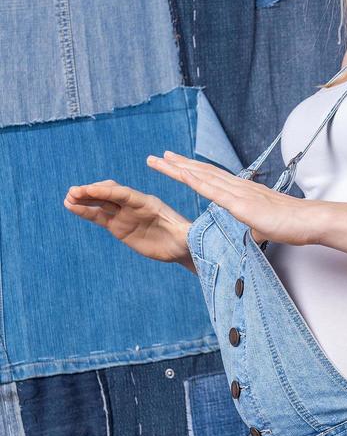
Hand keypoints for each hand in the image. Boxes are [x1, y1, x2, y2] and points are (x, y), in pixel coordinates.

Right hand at [63, 180, 194, 269]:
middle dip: (92, 192)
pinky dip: (86, 212)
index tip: (90, 190)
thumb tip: (189, 234)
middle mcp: (134, 205)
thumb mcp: (185, 235)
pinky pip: (100, 217)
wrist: (180, 246)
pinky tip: (72, 208)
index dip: (107, 191)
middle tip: (73, 192)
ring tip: (67, 198)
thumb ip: (184, 233)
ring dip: (85, 200)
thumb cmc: (185, 238)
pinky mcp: (119, 226)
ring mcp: (125, 215)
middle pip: (110, 194)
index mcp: (149, 203)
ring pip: (102, 204)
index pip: (124, 194)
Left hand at [145, 151, 318, 246]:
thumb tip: (243, 235)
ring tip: (160, 159)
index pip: (211, 178)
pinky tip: (182, 174)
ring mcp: (239, 193)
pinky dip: (196, 181)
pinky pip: (214, 191)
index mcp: (242, 191)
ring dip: (180, 167)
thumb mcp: (261, 226)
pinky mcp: (241, 204)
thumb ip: (248, 227)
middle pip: (202, 172)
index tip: (174, 163)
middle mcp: (238, 186)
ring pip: (203, 176)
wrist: (308, 220)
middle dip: (178, 164)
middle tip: (156, 156)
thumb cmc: (290, 224)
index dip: (191, 170)